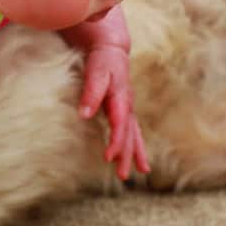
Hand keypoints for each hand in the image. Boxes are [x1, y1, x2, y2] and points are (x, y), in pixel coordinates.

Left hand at [78, 44, 149, 179]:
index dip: (116, 143)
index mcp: (121, 99)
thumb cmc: (101, 61)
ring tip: (142, 171)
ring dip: (135, 153)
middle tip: (123, 175)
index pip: (120, 126)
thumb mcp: (94, 73)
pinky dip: (135, 143)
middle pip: (129, 135)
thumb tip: (84, 114)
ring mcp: (127, 108)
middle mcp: (127, 106)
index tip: (108, 158)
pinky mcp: (124, 109)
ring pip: (134, 134)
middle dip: (127, 155)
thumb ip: (90, 93)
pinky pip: (131, 130)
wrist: (111, 49)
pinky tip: (136, 155)